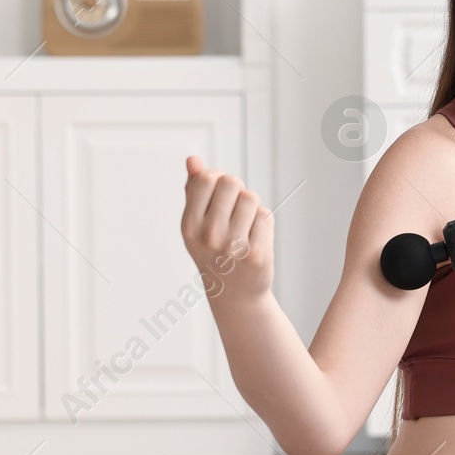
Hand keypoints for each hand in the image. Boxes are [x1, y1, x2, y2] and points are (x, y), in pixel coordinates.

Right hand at [181, 155, 273, 302]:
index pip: (207, 178)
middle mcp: (208, 236)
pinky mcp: (256, 254)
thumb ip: (194, 190)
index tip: (221, 192)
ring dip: (252, 207)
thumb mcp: (197, 224)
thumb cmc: (215, 252)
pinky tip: (255, 238)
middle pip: (231, 183)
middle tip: (235, 210)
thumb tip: (193, 160)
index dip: (218, 178)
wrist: (235, 294)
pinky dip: (263, 223)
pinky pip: (265, 216)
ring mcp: (232, 246)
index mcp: (189, 225)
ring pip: (251, 197)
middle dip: (237, 191)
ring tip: (245, 225)